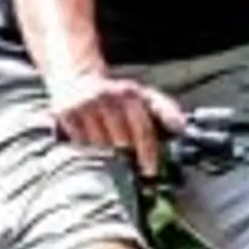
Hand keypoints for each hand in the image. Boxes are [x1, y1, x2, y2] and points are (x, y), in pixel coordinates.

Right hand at [45, 69, 182, 176]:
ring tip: (111, 154)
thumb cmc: (116, 94)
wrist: (77, 77)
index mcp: (130, 93)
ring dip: (107, 155)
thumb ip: (164, 110)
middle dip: (128, 157)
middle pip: (122, 141)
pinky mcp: (66, 113)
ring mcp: (85, 105)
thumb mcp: (142, 95)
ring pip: (101, 146)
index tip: (151, 171)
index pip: (143, 129)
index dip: (149, 153)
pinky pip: (81, 143)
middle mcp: (107, 96)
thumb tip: (182, 128)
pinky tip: (91, 145)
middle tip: (130, 166)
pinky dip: (88, 149)